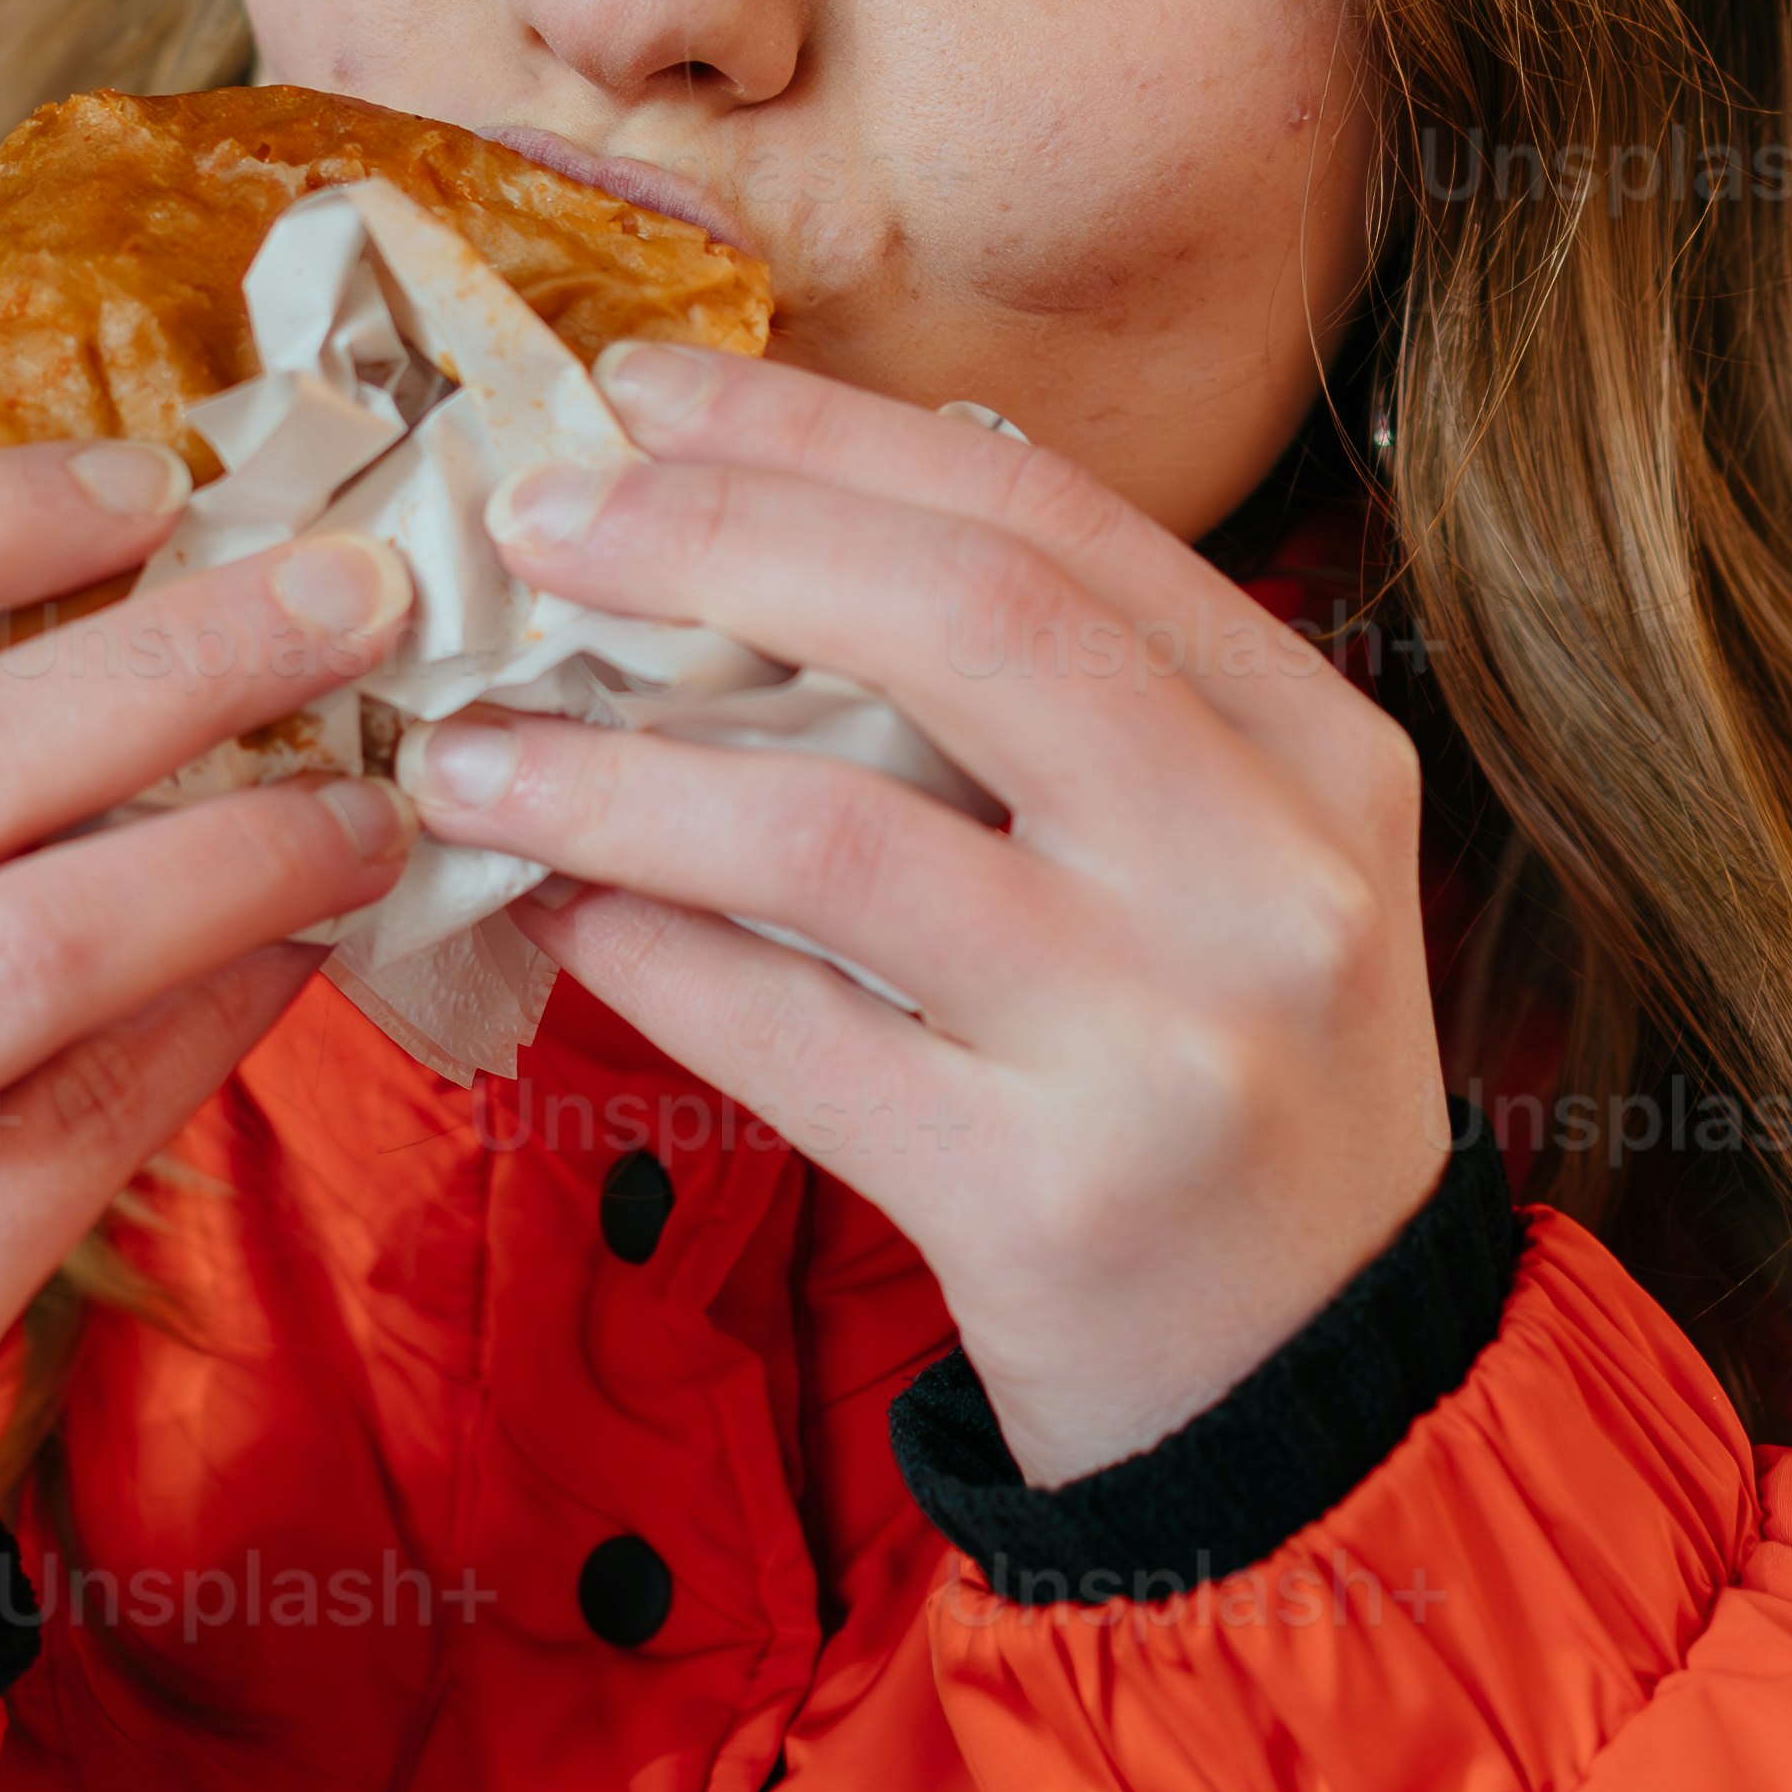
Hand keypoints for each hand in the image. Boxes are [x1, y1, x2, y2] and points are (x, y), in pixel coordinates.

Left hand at [421, 336, 1449, 1489]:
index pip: (1055, 520)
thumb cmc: (1217, 1097)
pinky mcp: (1048, 1203)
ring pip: (839, 835)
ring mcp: (1168, 1046)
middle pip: (963, 622)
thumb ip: (1068, 717)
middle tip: (532, 520)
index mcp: (1320, 754)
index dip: (834, 431)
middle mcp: (1269, 879)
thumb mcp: (1223, 873)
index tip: (652, 386)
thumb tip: (769, 527)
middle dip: (714, 540)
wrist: (1309, 1404)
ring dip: (616, 774)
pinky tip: (555, 916)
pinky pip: (792, 1039)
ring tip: (471, 753)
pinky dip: (647, 959)